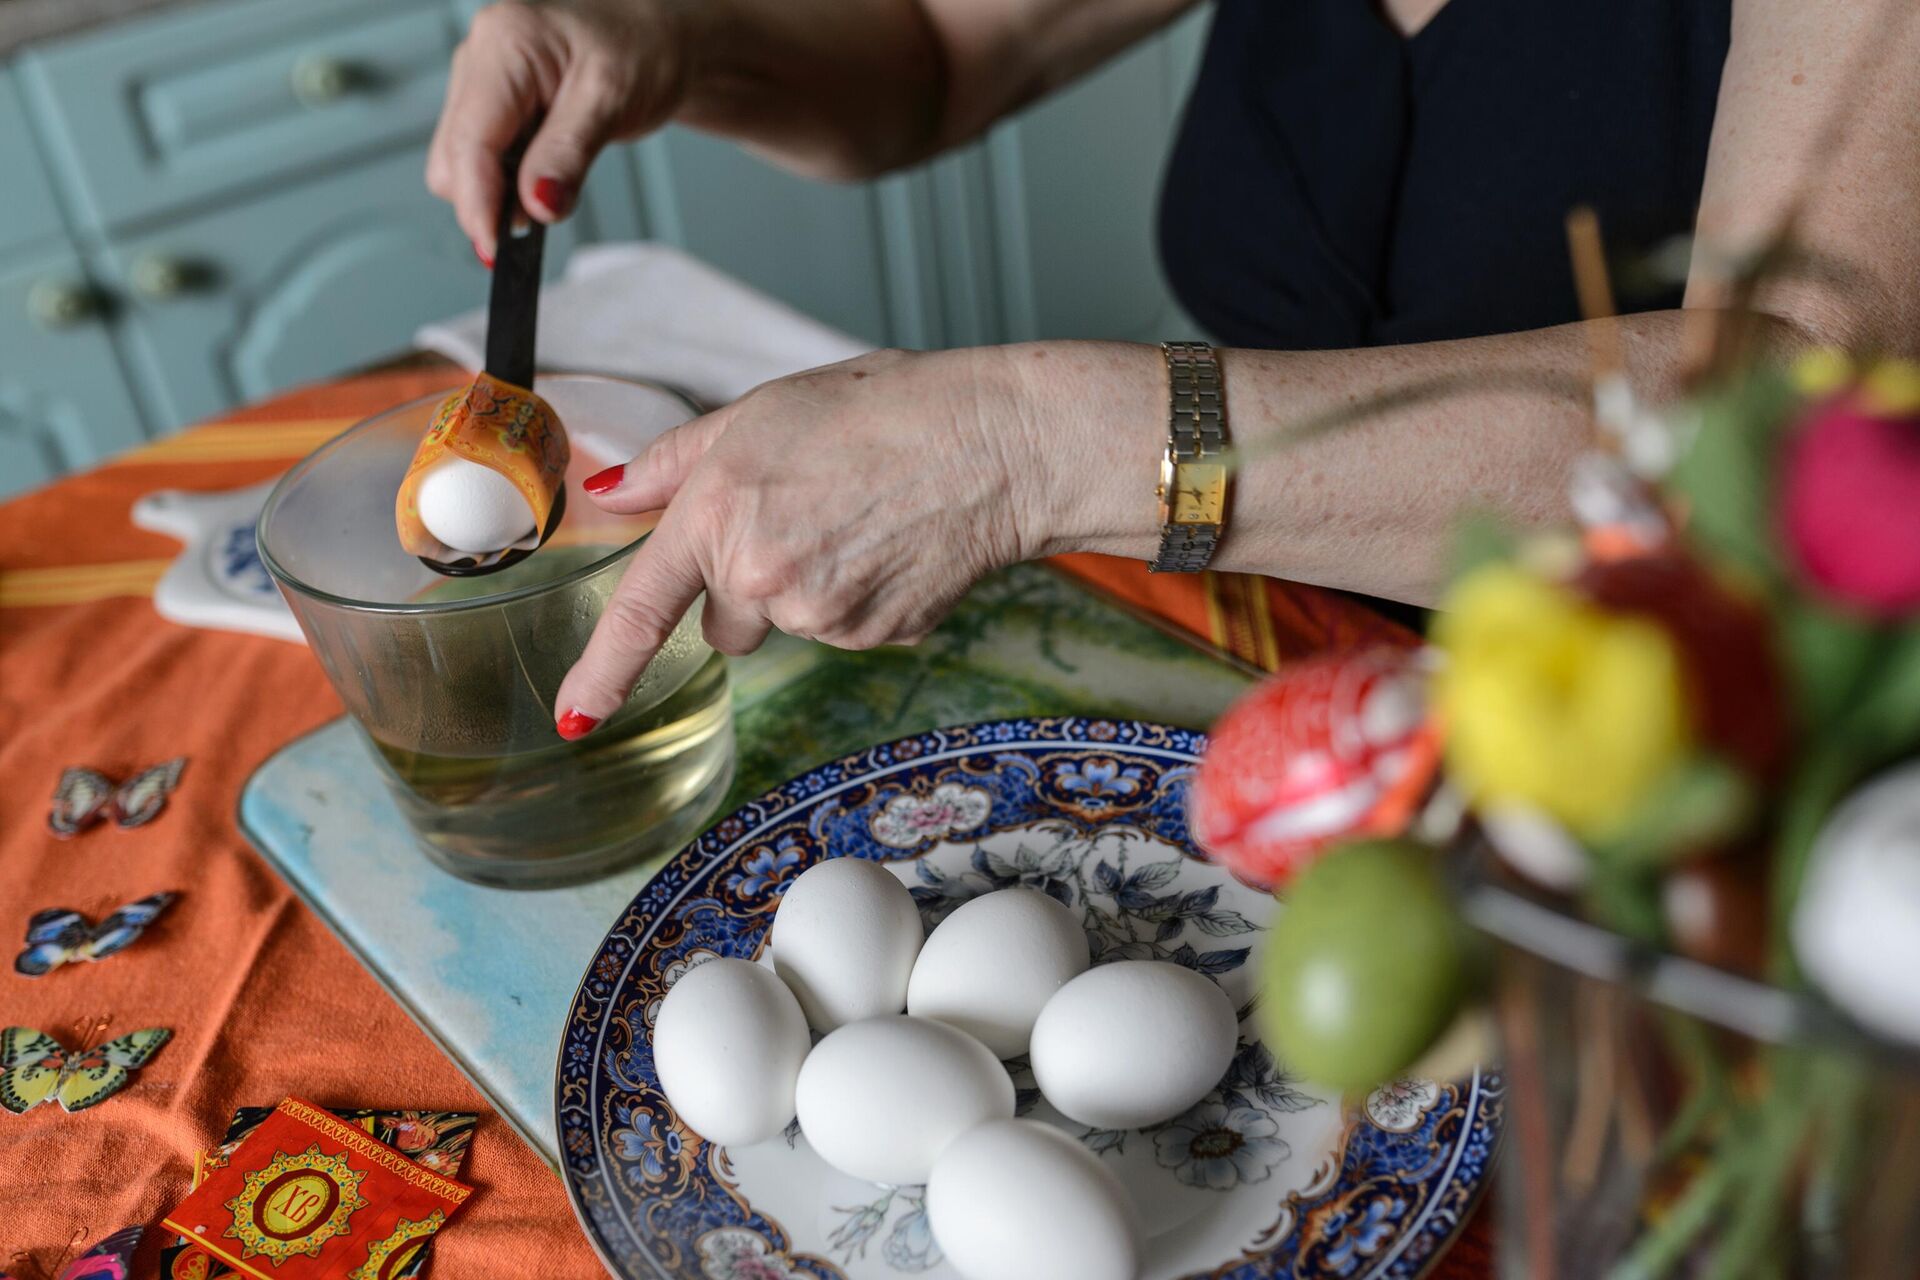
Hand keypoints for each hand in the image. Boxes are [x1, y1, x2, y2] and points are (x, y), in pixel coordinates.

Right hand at [427, 0, 683, 259]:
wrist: (655, 37)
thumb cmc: (641, 49)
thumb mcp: (612, 100)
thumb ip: (568, 154)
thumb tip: (536, 205)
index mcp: (504, 43)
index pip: (469, 141)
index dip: (478, 204)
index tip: (496, 251)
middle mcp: (479, 58)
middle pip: (453, 159)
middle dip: (489, 200)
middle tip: (544, 214)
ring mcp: (479, 81)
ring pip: (460, 164)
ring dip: (499, 192)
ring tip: (554, 184)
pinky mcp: (490, 105)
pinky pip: (480, 158)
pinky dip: (507, 181)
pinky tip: (542, 175)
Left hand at [552, 344, 1159, 736]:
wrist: (992, 444)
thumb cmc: (883, 411)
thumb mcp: (760, 412)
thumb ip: (675, 462)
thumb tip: (613, 493)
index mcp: (717, 511)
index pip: (642, 612)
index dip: (602, 672)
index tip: (574, 717)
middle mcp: (760, 575)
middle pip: (725, 625)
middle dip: (749, 590)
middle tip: (806, 520)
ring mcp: (820, 615)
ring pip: (790, 627)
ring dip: (813, 590)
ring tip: (863, 521)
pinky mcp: (874, 637)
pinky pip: (848, 632)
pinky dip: (865, 600)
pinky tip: (895, 547)